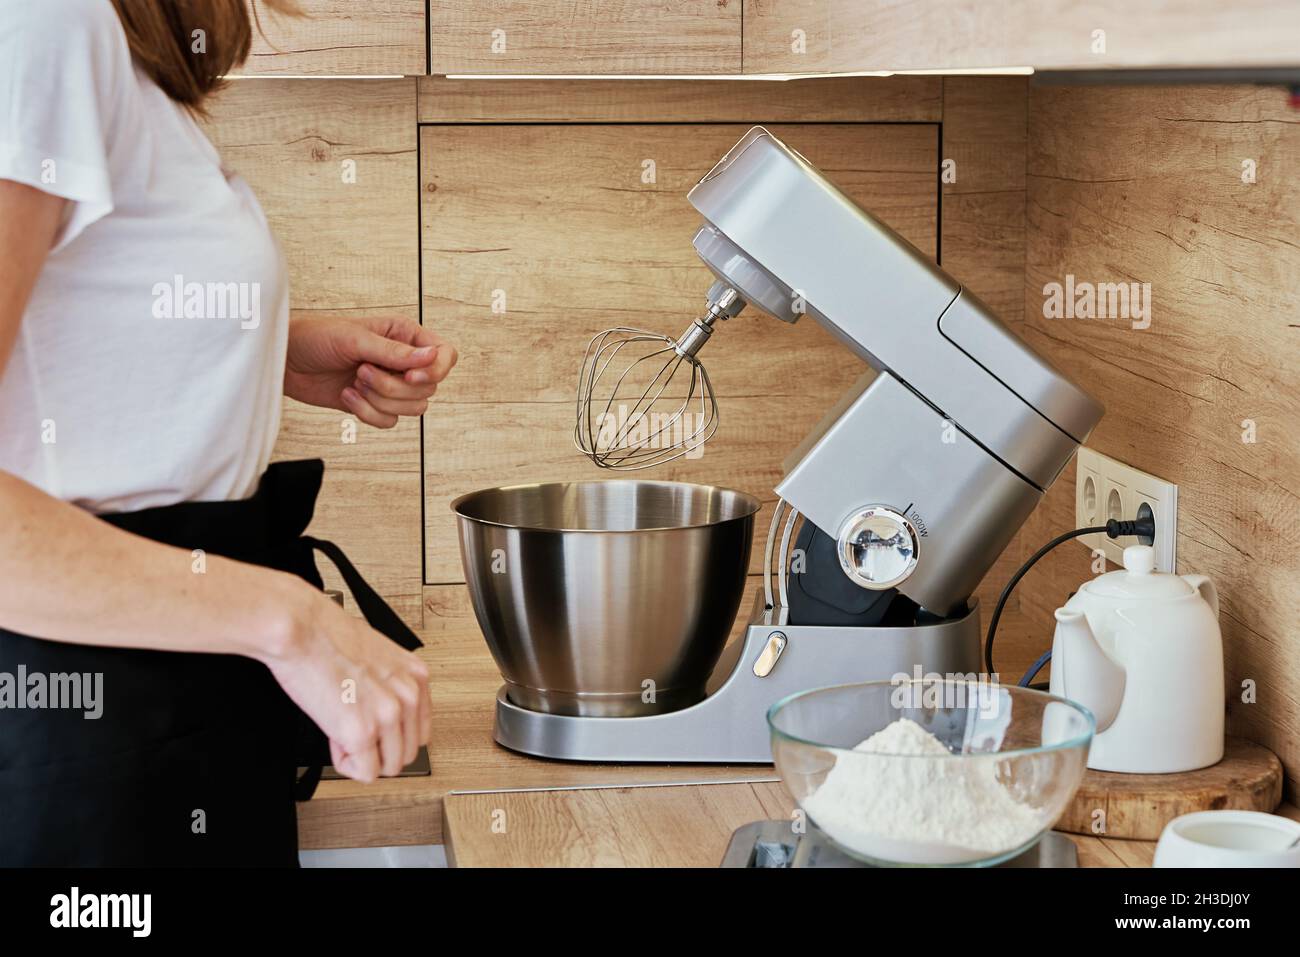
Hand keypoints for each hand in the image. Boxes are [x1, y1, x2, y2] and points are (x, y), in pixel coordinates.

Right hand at [263, 583, 431, 781]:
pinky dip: (346, 764)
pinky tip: (333, 738)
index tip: (372, 728)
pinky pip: (364, 773)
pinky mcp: (362, 732)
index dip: (391, 735)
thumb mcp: (379, 656)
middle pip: (407, 753)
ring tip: (340, 730)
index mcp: (417, 677)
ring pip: (389, 767)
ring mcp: (388, 715)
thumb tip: (383, 713)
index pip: (420, 730)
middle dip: (377, 748)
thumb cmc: (328, 637)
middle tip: (351, 728)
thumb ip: (390, 686)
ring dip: (362, 756)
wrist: (302, 630)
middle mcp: (408, 696)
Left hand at [284, 316, 457, 427]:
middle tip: (362, 371)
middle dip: (393, 386)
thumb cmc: (316, 338)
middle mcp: (403, 360)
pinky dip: (367, 413)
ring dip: (380, 400)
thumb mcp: (355, 339)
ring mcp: (390, 384)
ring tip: (355, 382)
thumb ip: (395, 351)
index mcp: (405, 336)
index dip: (435, 370)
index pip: (445, 355)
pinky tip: (347, 395)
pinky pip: (389, 421)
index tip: (410, 375)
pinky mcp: (375, 404)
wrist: (286, 362)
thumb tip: (431, 356)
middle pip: (428, 388)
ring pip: (413, 408)